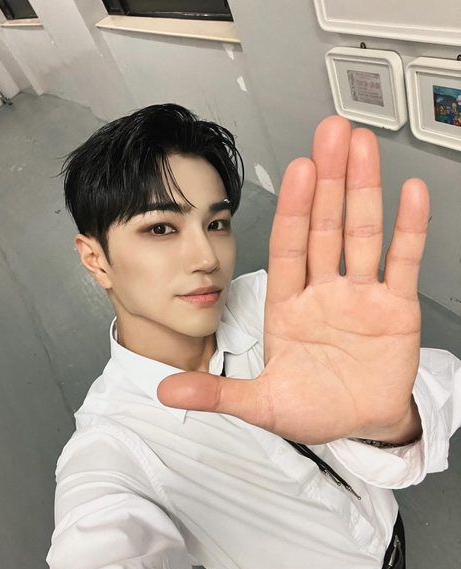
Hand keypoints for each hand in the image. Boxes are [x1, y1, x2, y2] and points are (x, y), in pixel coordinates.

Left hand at [157, 116, 428, 443]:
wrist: (359, 427)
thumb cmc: (312, 410)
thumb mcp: (260, 403)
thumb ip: (217, 392)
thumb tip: (165, 390)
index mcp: (287, 306)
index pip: (288, 247)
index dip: (294, 209)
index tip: (297, 170)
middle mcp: (323, 292)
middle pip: (326, 227)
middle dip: (329, 181)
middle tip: (331, 135)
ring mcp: (360, 296)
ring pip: (361, 234)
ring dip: (364, 190)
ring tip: (363, 147)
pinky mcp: (396, 308)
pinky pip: (402, 262)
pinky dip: (409, 229)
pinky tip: (409, 194)